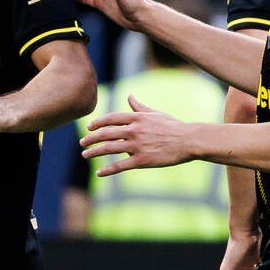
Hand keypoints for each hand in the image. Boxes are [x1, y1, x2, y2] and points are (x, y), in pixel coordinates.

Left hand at [79, 96, 199, 175]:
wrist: (188, 140)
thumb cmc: (172, 126)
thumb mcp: (154, 113)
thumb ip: (139, 107)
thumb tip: (129, 96)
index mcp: (137, 118)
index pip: (111, 118)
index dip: (98, 123)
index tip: (89, 128)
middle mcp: (134, 130)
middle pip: (106, 134)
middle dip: (91, 138)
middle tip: (82, 142)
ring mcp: (137, 146)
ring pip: (109, 149)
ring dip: (94, 152)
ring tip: (85, 154)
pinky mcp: (141, 161)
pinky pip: (120, 166)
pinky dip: (107, 170)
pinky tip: (99, 173)